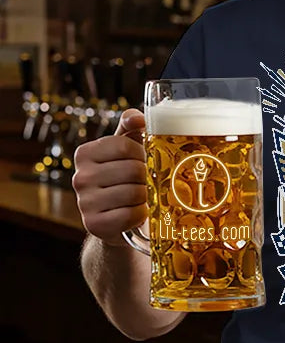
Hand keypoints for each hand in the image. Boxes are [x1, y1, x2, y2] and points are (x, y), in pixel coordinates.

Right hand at [72, 109, 147, 245]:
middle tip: (146, 181)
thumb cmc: (125, 175)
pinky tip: (137, 212)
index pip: (124, 146)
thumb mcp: (126, 146)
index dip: (142, 153)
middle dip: (147, 176)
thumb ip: (131, 125)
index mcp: (85, 153)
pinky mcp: (95, 225)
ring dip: (146, 196)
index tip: (143, 160)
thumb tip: (138, 118)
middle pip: (132, 170)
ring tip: (142, 196)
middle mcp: (80, 177)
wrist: (118, 218)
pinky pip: (131, 215)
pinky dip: (141, 214)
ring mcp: (84, 203)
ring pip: (134, 193)